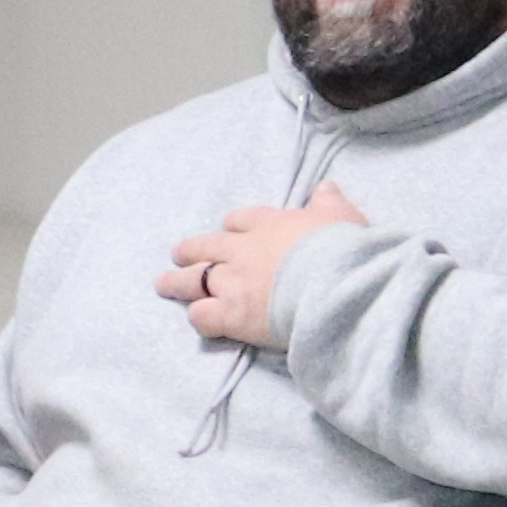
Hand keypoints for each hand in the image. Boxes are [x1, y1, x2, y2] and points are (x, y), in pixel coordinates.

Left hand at [160, 180, 371, 349]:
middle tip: (178, 254)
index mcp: (269, 225)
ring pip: (194, 279)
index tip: (228, 229)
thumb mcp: (341, 216)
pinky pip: (203, 315)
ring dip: (177, 281)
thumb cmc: (342, 247)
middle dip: (190, 250)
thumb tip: (326, 188)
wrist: (335, 281)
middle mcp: (244, 251)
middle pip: (206, 247)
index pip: (240, 221)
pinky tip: (198, 318)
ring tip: (163, 283)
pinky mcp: (233, 314)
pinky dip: (199, 317)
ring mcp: (233, 283)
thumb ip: (329, 204)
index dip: (232, 226)